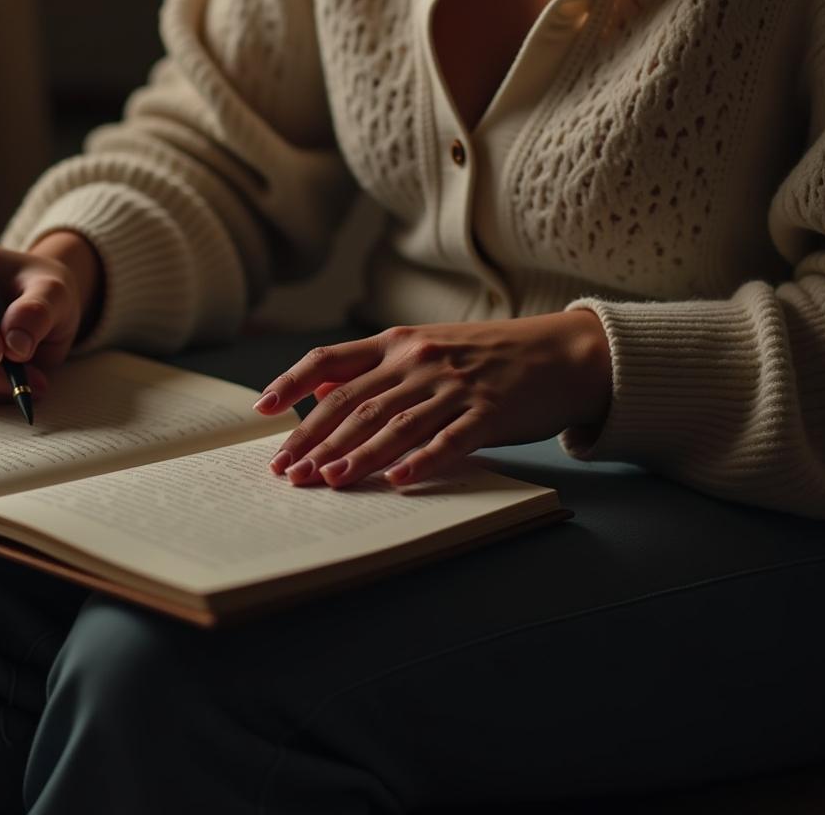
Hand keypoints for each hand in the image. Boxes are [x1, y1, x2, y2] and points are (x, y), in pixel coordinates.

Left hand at [253, 312, 611, 488]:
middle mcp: (420, 360)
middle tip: (287, 471)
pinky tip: (397, 482)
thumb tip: (320, 393)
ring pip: (394, 424)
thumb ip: (376, 368)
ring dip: (356, 455)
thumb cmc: (487, 356)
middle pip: (354, 402)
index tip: (263, 410)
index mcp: (399, 342)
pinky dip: (421, 462)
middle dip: (314, 437)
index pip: (332, 361)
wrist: (560, 352)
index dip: (293, 383)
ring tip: (327, 480)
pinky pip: (449, 440)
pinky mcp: (489, 412)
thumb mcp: (427, 348)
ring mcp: (455, 386)